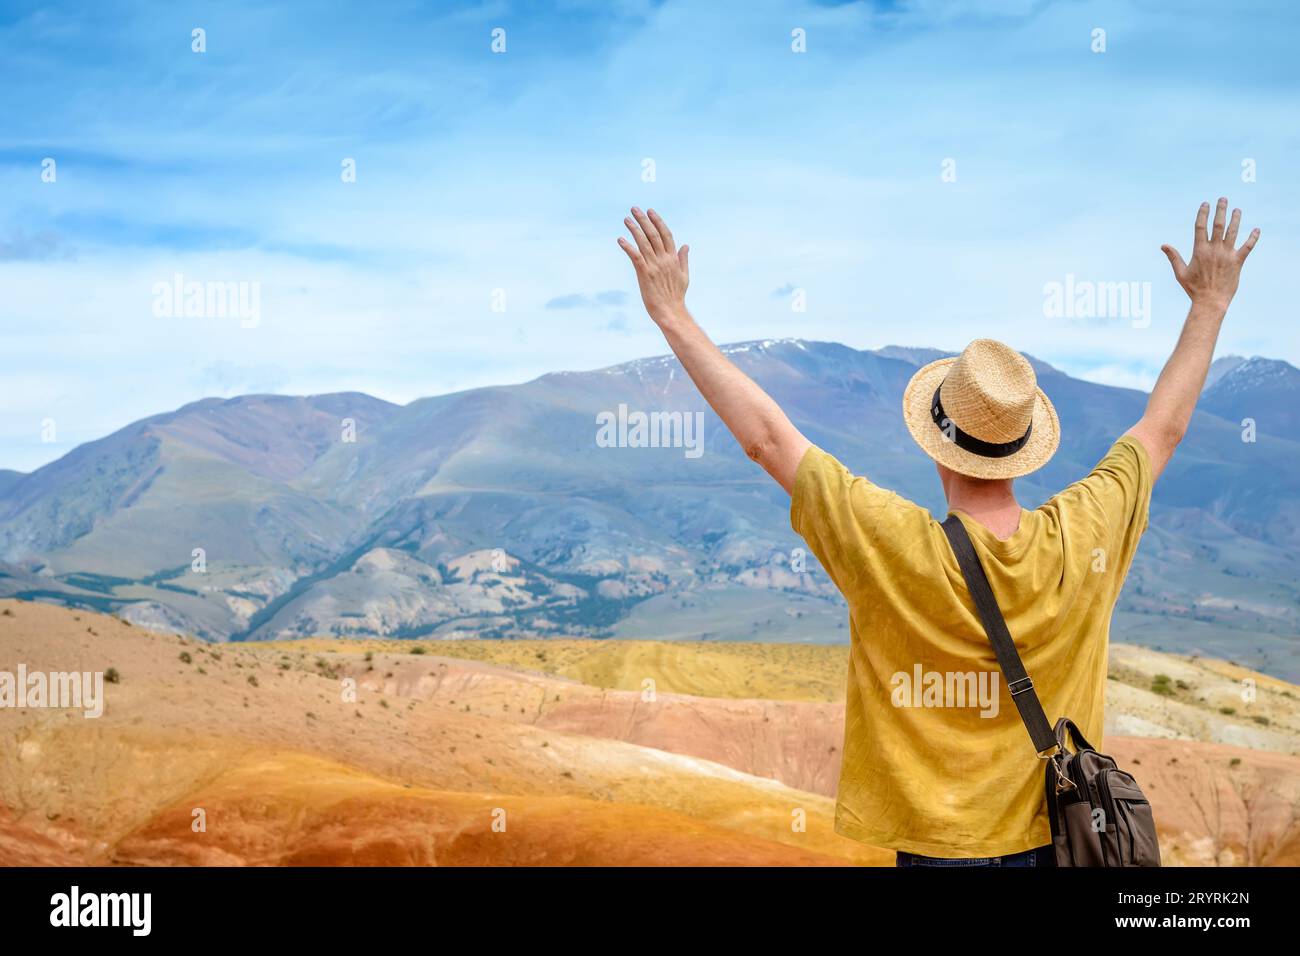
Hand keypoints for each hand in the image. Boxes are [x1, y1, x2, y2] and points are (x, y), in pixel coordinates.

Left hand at [618, 207, 688, 322]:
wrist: (671, 312)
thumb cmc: (676, 296)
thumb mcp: (684, 276)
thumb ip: (683, 259)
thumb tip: (686, 245)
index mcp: (673, 259)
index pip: (666, 234)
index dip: (658, 221)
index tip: (650, 211)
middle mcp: (664, 260)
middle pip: (654, 234)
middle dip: (644, 220)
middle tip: (634, 209)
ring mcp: (654, 266)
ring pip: (644, 242)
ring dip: (634, 229)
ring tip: (626, 219)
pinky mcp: (644, 274)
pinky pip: (635, 257)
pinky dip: (628, 247)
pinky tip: (620, 240)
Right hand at [1161, 198, 1259, 309]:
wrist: (1211, 301)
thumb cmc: (1194, 289)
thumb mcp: (1180, 273)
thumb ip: (1174, 257)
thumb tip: (1164, 245)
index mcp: (1199, 251)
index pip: (1200, 227)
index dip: (1203, 214)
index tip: (1205, 204)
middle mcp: (1214, 250)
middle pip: (1218, 225)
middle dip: (1220, 210)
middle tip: (1223, 199)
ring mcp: (1227, 255)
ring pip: (1233, 232)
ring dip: (1236, 219)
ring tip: (1237, 210)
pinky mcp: (1238, 262)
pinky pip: (1247, 247)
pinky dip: (1253, 238)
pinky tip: (1256, 230)